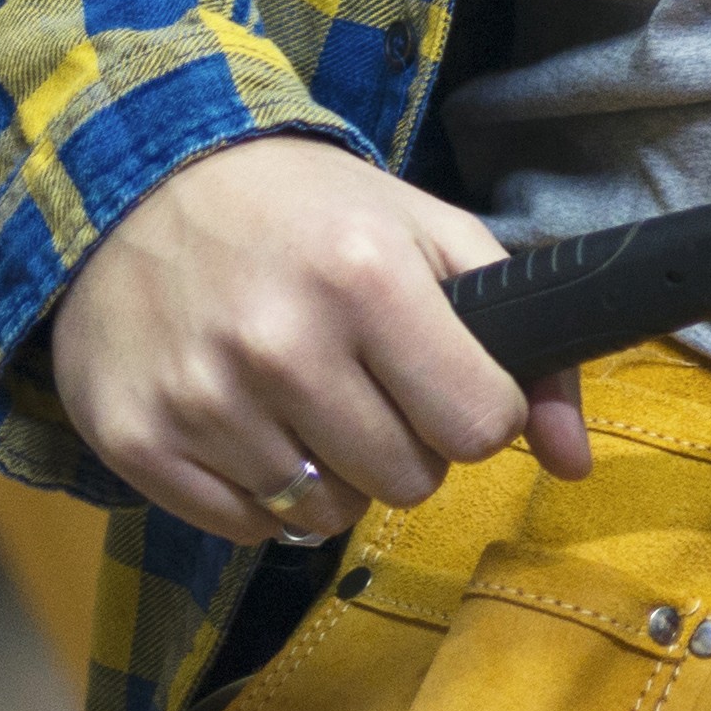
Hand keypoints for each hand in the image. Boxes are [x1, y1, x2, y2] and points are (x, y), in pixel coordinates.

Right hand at [44, 134, 573, 542]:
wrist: (136, 181)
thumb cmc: (302, 210)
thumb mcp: (425, 235)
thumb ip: (521, 339)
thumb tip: (574, 461)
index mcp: (366, 277)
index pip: (477, 426)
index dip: (475, 412)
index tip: (446, 382)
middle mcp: (282, 345)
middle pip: (408, 482)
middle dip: (406, 442)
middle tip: (366, 382)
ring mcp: (203, 401)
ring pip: (326, 515)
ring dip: (330, 470)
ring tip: (301, 396)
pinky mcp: (138, 443)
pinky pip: (247, 529)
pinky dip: (260, 493)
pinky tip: (247, 422)